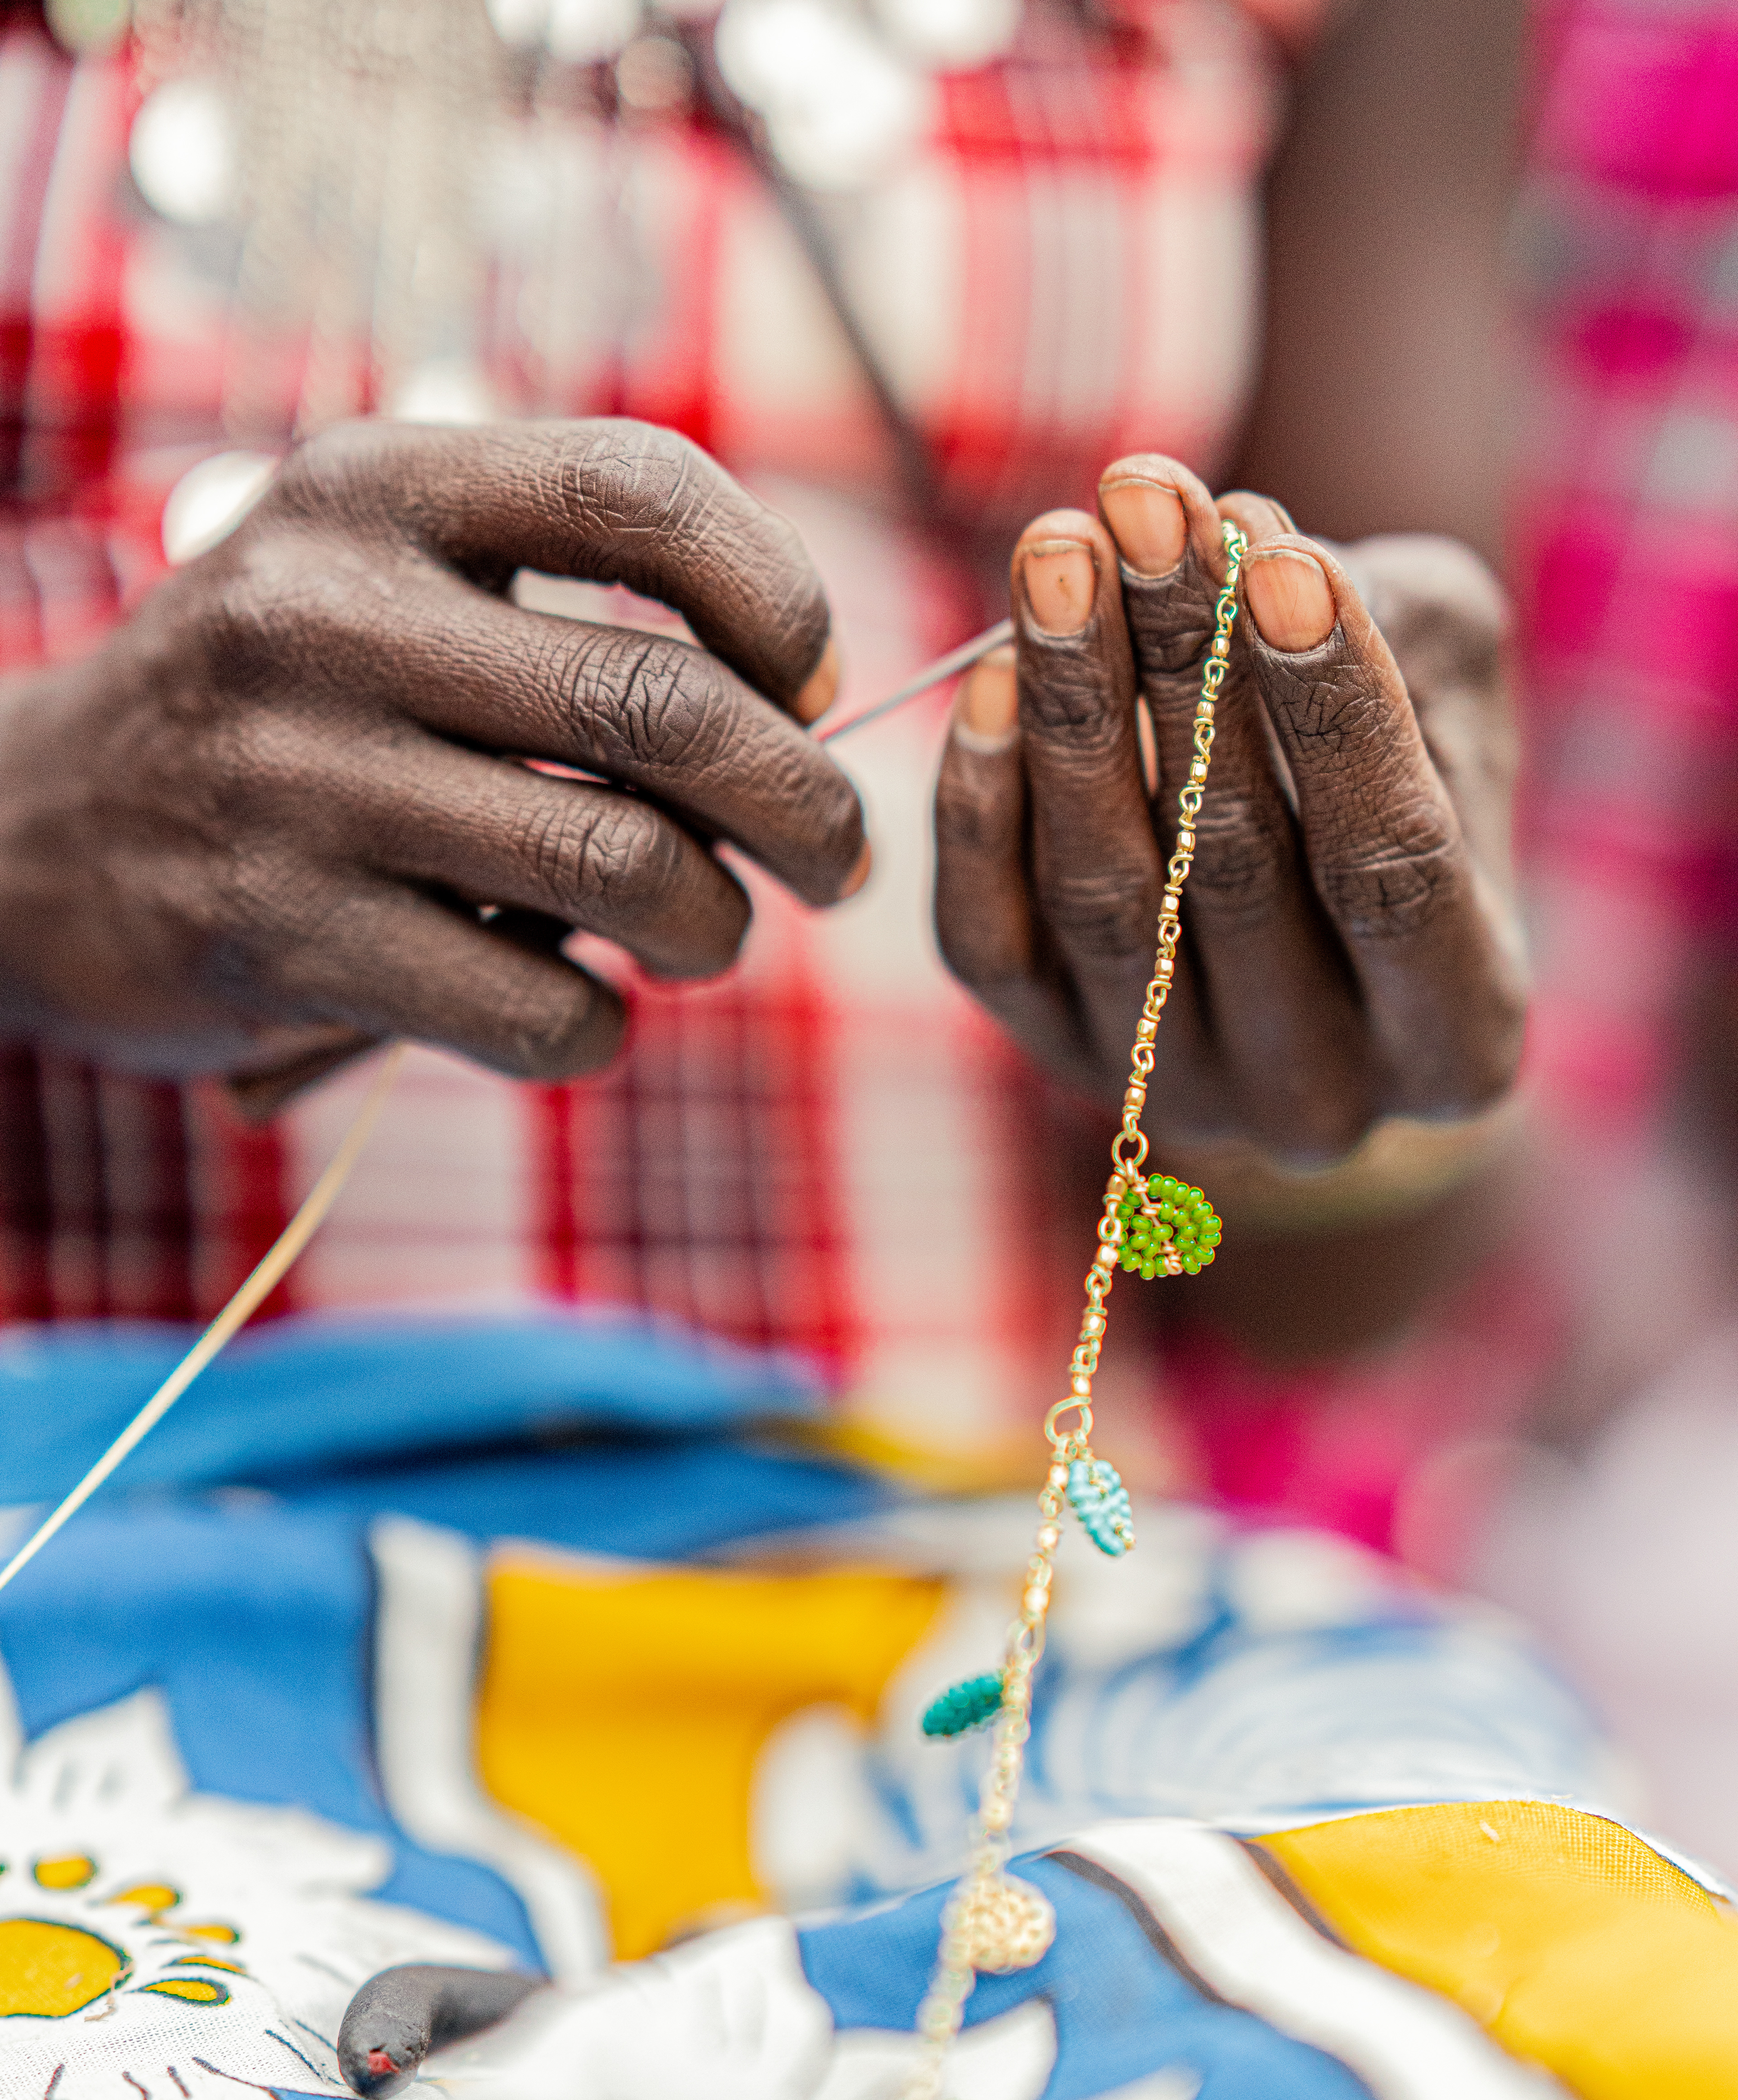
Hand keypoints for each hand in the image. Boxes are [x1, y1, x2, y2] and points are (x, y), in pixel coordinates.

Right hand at [0, 421, 866, 1102]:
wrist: (32, 832)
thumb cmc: (281, 710)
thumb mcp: (384, 584)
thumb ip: (566, 606)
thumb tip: (809, 712)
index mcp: (379, 489)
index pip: (646, 493)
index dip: (782, 599)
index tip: (814, 685)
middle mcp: (331, 615)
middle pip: (669, 707)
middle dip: (806, 804)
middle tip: (833, 857)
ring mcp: (301, 782)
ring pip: (625, 870)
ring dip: (716, 928)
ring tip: (704, 936)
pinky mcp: (287, 938)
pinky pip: (535, 1010)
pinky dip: (599, 1029)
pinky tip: (578, 1007)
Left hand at [934, 455, 1525, 1174]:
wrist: (1309, 932)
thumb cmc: (1410, 787)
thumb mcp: (1448, 700)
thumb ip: (1386, 625)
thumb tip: (1239, 533)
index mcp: (1457, 1034)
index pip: (1391, 865)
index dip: (1332, 707)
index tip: (1277, 552)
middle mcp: (1321, 1094)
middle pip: (1235, 870)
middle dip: (1186, 667)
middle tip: (1140, 502)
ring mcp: (1178, 1091)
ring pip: (1107, 899)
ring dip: (1075, 708)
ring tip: (1057, 549)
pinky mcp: (1053, 1056)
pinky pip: (994, 937)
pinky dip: (984, 802)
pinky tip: (989, 675)